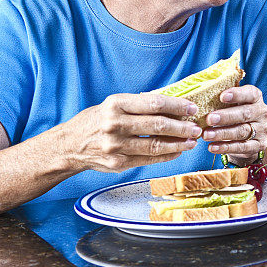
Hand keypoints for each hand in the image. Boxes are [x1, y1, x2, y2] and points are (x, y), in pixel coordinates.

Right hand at [61, 93, 201, 172]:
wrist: (70, 145)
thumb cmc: (97, 120)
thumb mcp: (114, 104)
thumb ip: (141, 104)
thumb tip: (175, 103)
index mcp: (116, 104)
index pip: (154, 103)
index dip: (177, 106)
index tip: (192, 108)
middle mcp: (114, 124)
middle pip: (157, 125)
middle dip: (182, 127)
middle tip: (197, 128)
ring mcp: (115, 146)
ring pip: (155, 145)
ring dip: (178, 144)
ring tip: (192, 141)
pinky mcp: (117, 163)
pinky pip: (149, 159)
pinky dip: (167, 156)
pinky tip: (178, 151)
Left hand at [201, 85, 266, 161]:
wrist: (244, 137)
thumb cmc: (232, 114)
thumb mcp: (230, 104)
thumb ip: (221, 99)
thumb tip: (201, 96)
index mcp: (256, 98)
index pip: (250, 93)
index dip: (237, 94)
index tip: (222, 96)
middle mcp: (262, 112)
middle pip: (245, 114)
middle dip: (226, 117)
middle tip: (209, 119)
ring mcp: (262, 130)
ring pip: (242, 131)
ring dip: (222, 133)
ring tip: (206, 135)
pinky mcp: (259, 145)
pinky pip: (242, 147)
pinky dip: (226, 147)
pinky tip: (212, 147)